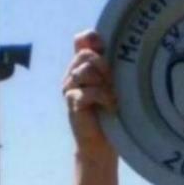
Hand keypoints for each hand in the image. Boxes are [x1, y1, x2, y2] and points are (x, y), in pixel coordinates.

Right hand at [62, 30, 116, 156]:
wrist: (101, 144)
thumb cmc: (110, 113)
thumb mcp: (113, 85)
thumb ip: (109, 65)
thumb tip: (111, 46)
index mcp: (81, 65)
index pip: (82, 40)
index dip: (93, 41)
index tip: (106, 52)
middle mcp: (72, 74)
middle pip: (86, 55)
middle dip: (105, 67)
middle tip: (114, 84)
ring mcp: (69, 88)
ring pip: (87, 71)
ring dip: (105, 84)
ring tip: (113, 98)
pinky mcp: (71, 102)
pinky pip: (89, 91)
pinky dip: (104, 98)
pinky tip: (111, 107)